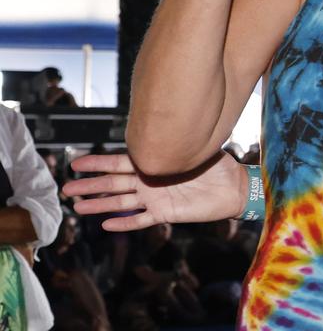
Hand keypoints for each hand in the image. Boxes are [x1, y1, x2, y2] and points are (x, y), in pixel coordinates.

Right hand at [66, 151, 247, 231]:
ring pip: (121, 202)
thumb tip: (168, 122)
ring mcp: (155, 198)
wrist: (233, 187)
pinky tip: (107, 224)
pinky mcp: (165, 213)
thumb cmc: (217, 165)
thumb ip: (177, 142)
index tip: (76, 163)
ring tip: (78, 207)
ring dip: (99, 205)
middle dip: (90, 185)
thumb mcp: (196, 148)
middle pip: (114, 183)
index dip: (98, 163)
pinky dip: (125, 222)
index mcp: (154, 163)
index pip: (120, 163)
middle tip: (66, 188)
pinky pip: (141, 220)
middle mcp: (150, 181)